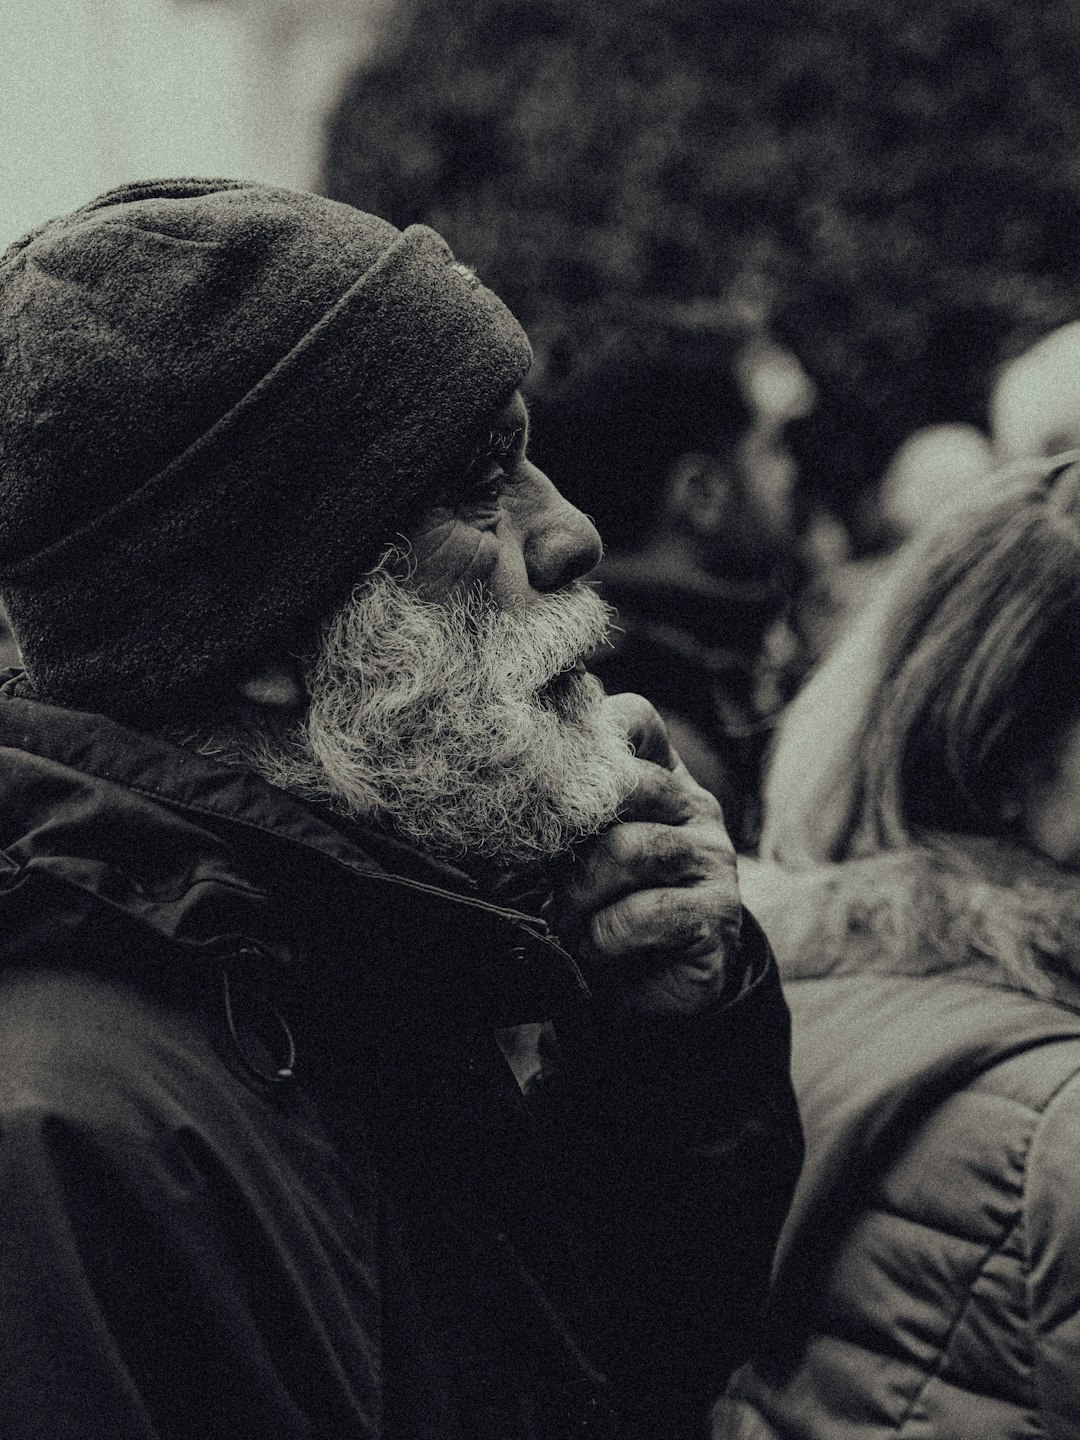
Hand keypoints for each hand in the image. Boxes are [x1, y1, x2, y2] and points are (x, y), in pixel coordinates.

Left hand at [546, 693, 741, 1014]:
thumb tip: (503, 779)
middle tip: (540, 870)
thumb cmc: (605, 906)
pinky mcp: (718, 914)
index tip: (543, 772)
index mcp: (660, 778)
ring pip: (629, 848)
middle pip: (626, 784)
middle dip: (567, 831)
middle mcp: (694, 807)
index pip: (635, 718)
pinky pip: (646, 912)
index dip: (590, 732)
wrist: (654, 989)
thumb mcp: (579, 851)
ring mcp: (712, 858)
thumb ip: (561, 813)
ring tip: (563, 918)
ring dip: (580, 891)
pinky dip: (605, 934)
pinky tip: (593, 946)